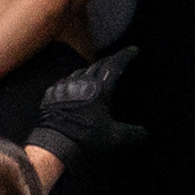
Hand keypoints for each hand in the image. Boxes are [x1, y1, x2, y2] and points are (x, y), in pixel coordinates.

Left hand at [30, 45, 147, 167]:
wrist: (54, 144)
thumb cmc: (84, 138)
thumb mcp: (115, 139)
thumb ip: (133, 134)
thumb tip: (144, 133)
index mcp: (99, 89)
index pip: (114, 66)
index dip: (125, 56)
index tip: (133, 50)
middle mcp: (81, 83)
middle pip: (97, 65)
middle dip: (109, 60)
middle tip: (117, 60)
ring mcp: (64, 88)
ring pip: (79, 72)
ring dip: (90, 70)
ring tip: (96, 74)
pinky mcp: (51, 96)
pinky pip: (63, 83)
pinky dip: (72, 82)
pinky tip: (74, 87)